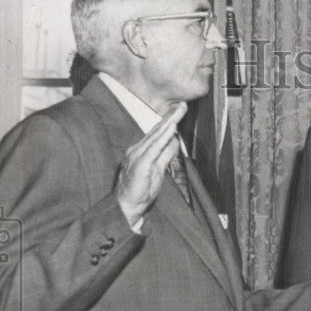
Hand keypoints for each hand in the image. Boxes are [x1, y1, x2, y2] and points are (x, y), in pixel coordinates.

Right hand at [115, 103, 186, 226]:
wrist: (127, 205)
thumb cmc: (141, 189)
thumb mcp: (159, 169)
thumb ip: (166, 154)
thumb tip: (175, 140)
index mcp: (141, 150)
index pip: (157, 134)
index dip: (168, 122)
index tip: (178, 111)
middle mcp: (137, 150)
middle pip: (157, 131)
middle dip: (170, 117)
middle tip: (182, 106)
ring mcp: (137, 156)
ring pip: (156, 136)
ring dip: (168, 123)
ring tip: (179, 112)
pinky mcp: (140, 164)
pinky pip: (154, 148)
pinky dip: (163, 137)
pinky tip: (171, 129)